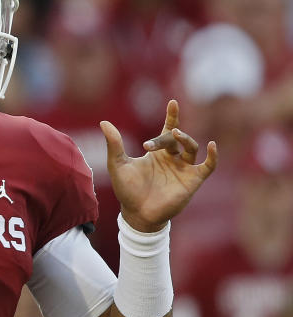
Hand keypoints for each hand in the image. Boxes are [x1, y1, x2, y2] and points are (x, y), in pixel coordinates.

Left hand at [100, 100, 217, 232]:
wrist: (137, 214)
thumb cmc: (127, 191)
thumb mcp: (117, 165)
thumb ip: (114, 144)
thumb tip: (103, 123)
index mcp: (158, 152)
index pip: (167, 129)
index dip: (172, 116)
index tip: (173, 102)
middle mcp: (173, 158)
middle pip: (176, 138)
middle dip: (165, 137)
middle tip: (150, 145)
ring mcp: (184, 168)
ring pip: (191, 147)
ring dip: (185, 139)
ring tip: (175, 134)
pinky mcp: (193, 180)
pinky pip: (208, 166)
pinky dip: (212, 156)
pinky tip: (212, 146)